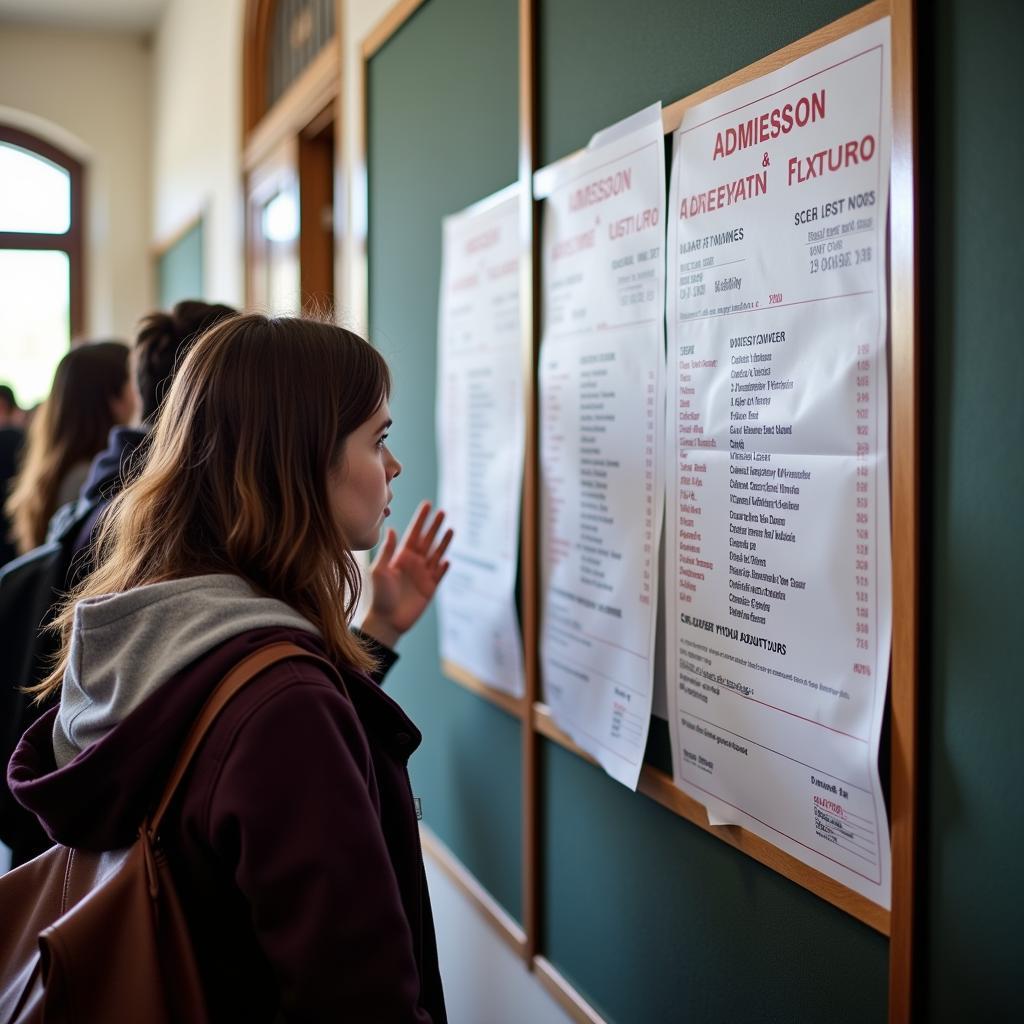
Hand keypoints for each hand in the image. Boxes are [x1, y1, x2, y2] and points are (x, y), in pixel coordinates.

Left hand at [360, 501, 452, 647]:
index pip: (414, 533)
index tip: (427, 505)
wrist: (386, 620)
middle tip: (443, 511)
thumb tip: (392, 529)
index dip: (421, 519)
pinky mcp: (430, 588)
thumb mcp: (379, 570)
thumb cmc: (379, 595)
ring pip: (436, 554)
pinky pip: (440, 574)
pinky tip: (448, 560)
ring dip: (443, 542)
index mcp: (401, 556)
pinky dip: (444, 567)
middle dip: (434, 526)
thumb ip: (387, 551)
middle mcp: (413, 563)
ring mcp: (423, 575)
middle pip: (427, 540)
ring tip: (451, 529)